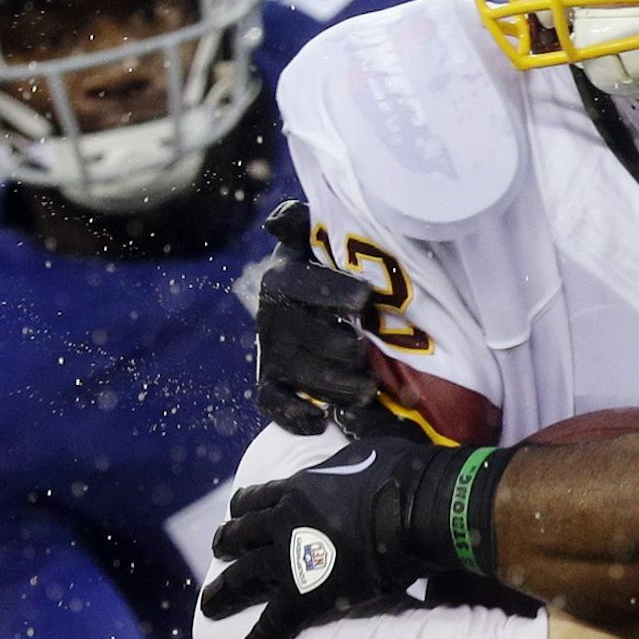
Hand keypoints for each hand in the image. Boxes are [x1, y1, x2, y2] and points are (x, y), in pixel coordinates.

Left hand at [201, 436, 476, 638]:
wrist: (417, 507)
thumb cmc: (403, 475)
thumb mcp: (369, 448)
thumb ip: (350, 458)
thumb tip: (359, 447)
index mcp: (297, 490)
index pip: (256, 500)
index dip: (244, 508)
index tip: (236, 513)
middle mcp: (282, 523)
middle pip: (240, 536)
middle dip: (227, 546)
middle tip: (219, 554)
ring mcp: (288, 561)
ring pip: (241, 579)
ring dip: (222, 593)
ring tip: (210, 606)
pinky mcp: (303, 596)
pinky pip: (270, 628)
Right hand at [253, 200, 378, 435]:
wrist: (319, 305)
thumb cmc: (333, 266)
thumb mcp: (321, 238)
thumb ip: (305, 223)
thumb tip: (279, 219)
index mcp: (285, 276)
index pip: (296, 283)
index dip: (328, 291)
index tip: (363, 299)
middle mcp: (273, 315)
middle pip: (295, 335)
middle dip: (333, 346)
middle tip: (365, 352)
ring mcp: (272, 351)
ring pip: (293, 372)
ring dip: (328, 384)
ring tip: (366, 390)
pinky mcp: (273, 381)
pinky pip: (273, 402)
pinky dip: (294, 415)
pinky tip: (321, 419)